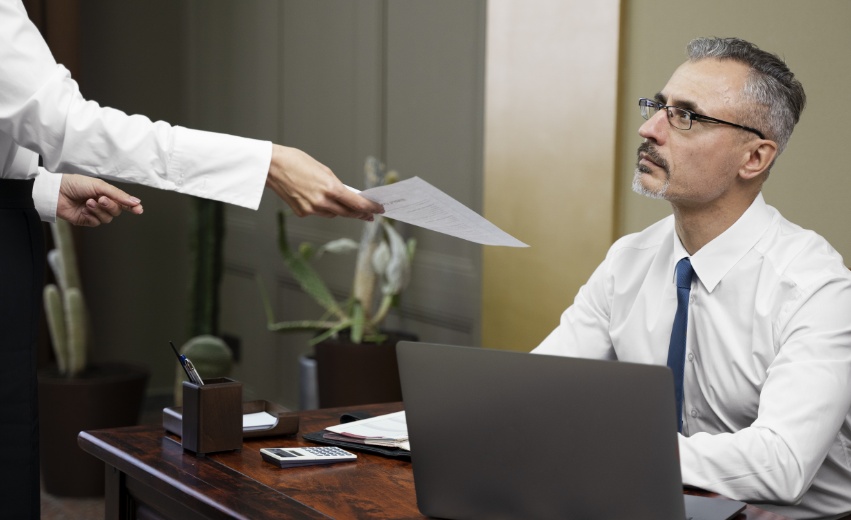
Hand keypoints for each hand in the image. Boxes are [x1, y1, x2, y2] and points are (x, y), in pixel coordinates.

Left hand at [57, 174, 143, 226]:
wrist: (56, 192)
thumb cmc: (75, 184)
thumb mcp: (99, 186)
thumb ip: (118, 195)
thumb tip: (135, 201)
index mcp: (106, 193)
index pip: (123, 202)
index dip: (132, 206)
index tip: (139, 209)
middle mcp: (102, 204)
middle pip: (116, 211)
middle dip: (110, 205)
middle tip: (101, 199)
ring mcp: (94, 213)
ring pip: (107, 218)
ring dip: (99, 210)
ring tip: (88, 202)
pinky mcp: (86, 220)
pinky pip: (96, 223)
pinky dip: (91, 216)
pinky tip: (83, 210)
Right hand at [265, 145, 383, 219]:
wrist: (271, 166)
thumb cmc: (296, 162)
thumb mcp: (323, 169)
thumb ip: (336, 185)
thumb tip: (347, 196)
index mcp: (330, 188)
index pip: (357, 204)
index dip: (370, 208)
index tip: (379, 209)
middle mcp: (322, 202)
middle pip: (347, 213)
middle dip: (360, 213)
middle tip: (370, 214)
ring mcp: (311, 209)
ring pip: (333, 214)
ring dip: (341, 210)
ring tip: (347, 206)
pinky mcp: (301, 213)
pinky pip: (319, 213)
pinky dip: (323, 208)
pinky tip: (320, 199)